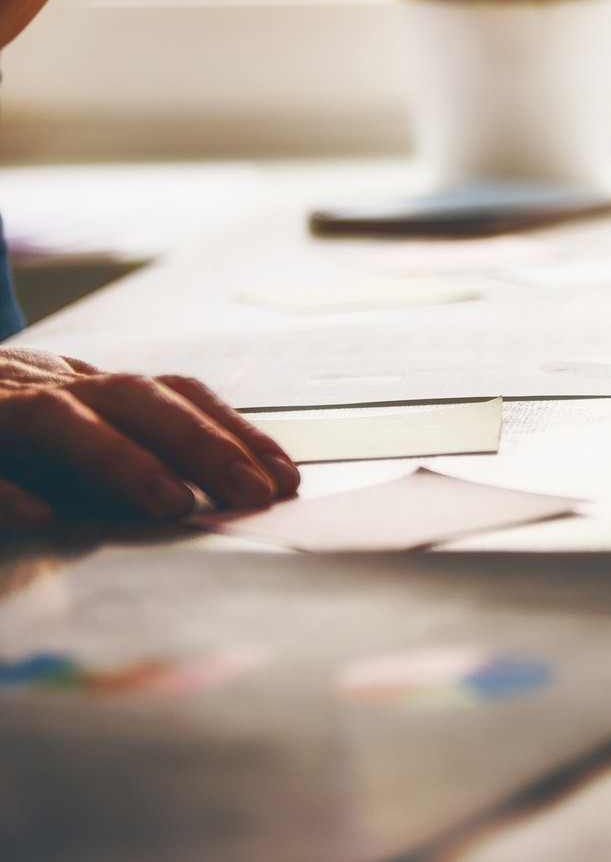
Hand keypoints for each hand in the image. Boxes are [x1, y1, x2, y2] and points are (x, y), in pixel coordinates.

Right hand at [0, 349, 298, 529]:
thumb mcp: (63, 441)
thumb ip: (122, 464)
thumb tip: (213, 496)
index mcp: (86, 387)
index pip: (175, 396)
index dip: (233, 430)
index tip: (287, 476)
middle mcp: (47, 386)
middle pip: (137, 399)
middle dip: (203, 443)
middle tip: (257, 492)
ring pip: (62, 421)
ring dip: (121, 459)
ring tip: (173, 503)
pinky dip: (5, 489)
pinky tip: (39, 519)